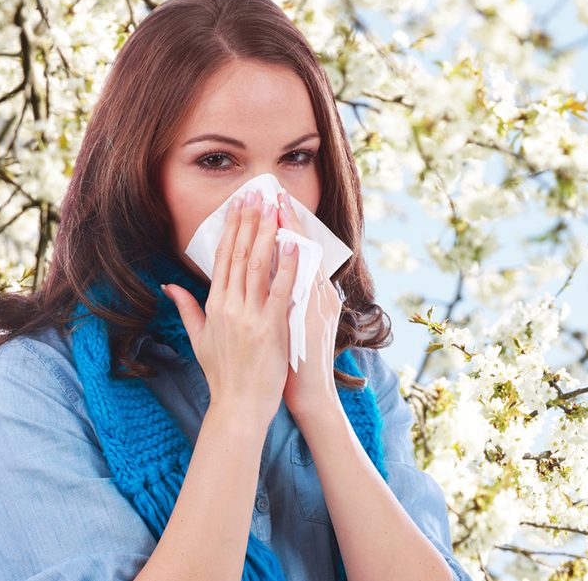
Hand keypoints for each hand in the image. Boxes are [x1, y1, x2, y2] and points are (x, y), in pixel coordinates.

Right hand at [162, 192, 298, 428]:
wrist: (238, 404)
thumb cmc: (223, 374)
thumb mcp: (199, 338)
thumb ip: (186, 308)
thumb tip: (168, 286)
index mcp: (214, 305)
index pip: (222, 258)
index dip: (231, 229)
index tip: (238, 206)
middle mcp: (229, 305)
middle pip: (240, 255)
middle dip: (249, 222)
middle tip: (257, 195)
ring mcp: (250, 315)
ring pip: (259, 265)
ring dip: (267, 233)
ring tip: (274, 208)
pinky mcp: (270, 327)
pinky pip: (281, 289)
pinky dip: (287, 265)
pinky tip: (293, 243)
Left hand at [277, 191, 346, 420]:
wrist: (308, 396)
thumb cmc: (296, 364)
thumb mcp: (295, 327)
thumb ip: (290, 301)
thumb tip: (284, 282)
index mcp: (310, 297)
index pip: (297, 253)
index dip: (284, 227)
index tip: (271, 202)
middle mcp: (317, 296)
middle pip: (299, 249)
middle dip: (282, 220)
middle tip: (270, 191)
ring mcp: (314, 306)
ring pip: (301, 260)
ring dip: (285, 231)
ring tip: (273, 204)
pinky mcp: (309, 320)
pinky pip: (301, 286)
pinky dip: (296, 263)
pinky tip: (289, 242)